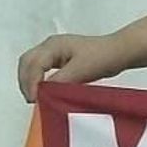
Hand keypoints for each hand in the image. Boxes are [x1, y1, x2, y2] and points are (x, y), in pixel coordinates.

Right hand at [17, 34, 131, 102]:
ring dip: (30, 81)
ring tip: (35, 98)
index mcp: (54, 45)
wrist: (121, 52)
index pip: (33, 64)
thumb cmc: (104, 56)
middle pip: (27, 63)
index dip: (31, 82)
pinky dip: (39, 80)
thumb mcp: (81, 70)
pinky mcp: (61, 59)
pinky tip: (44, 92)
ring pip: (32, 66)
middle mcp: (51, 46)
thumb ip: (60, 80)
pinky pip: (42, 69)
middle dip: (25, 81)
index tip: (34, 99)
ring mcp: (55, 52)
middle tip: (32, 100)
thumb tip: (43, 92)